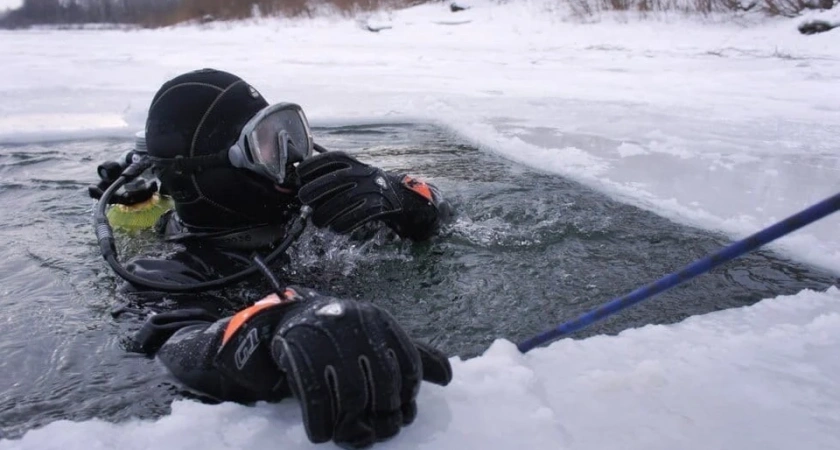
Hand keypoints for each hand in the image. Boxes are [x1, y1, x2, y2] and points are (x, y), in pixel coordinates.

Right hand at [271, 286, 451, 448]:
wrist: (292, 320)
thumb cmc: (347, 336)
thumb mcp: (380, 337)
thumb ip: (415, 355)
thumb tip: (448, 377)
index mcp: (380, 321)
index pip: (409, 364)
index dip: (409, 394)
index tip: (403, 410)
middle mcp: (358, 325)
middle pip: (383, 382)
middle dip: (385, 413)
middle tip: (380, 430)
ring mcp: (328, 340)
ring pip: (352, 395)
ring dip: (354, 424)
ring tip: (353, 435)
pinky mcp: (300, 355)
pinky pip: (318, 398)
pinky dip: (322, 422)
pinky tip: (323, 433)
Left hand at [296, 152, 404, 233]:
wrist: (396, 194)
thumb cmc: (363, 184)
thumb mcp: (351, 171)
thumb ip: (330, 174)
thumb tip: (301, 183)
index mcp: (353, 162)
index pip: (330, 159)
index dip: (313, 165)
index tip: (300, 173)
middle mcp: (363, 173)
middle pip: (336, 180)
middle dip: (315, 189)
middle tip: (303, 199)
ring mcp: (371, 189)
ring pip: (344, 201)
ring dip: (326, 213)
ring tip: (318, 221)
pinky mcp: (378, 206)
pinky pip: (357, 216)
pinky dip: (343, 223)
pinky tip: (335, 228)